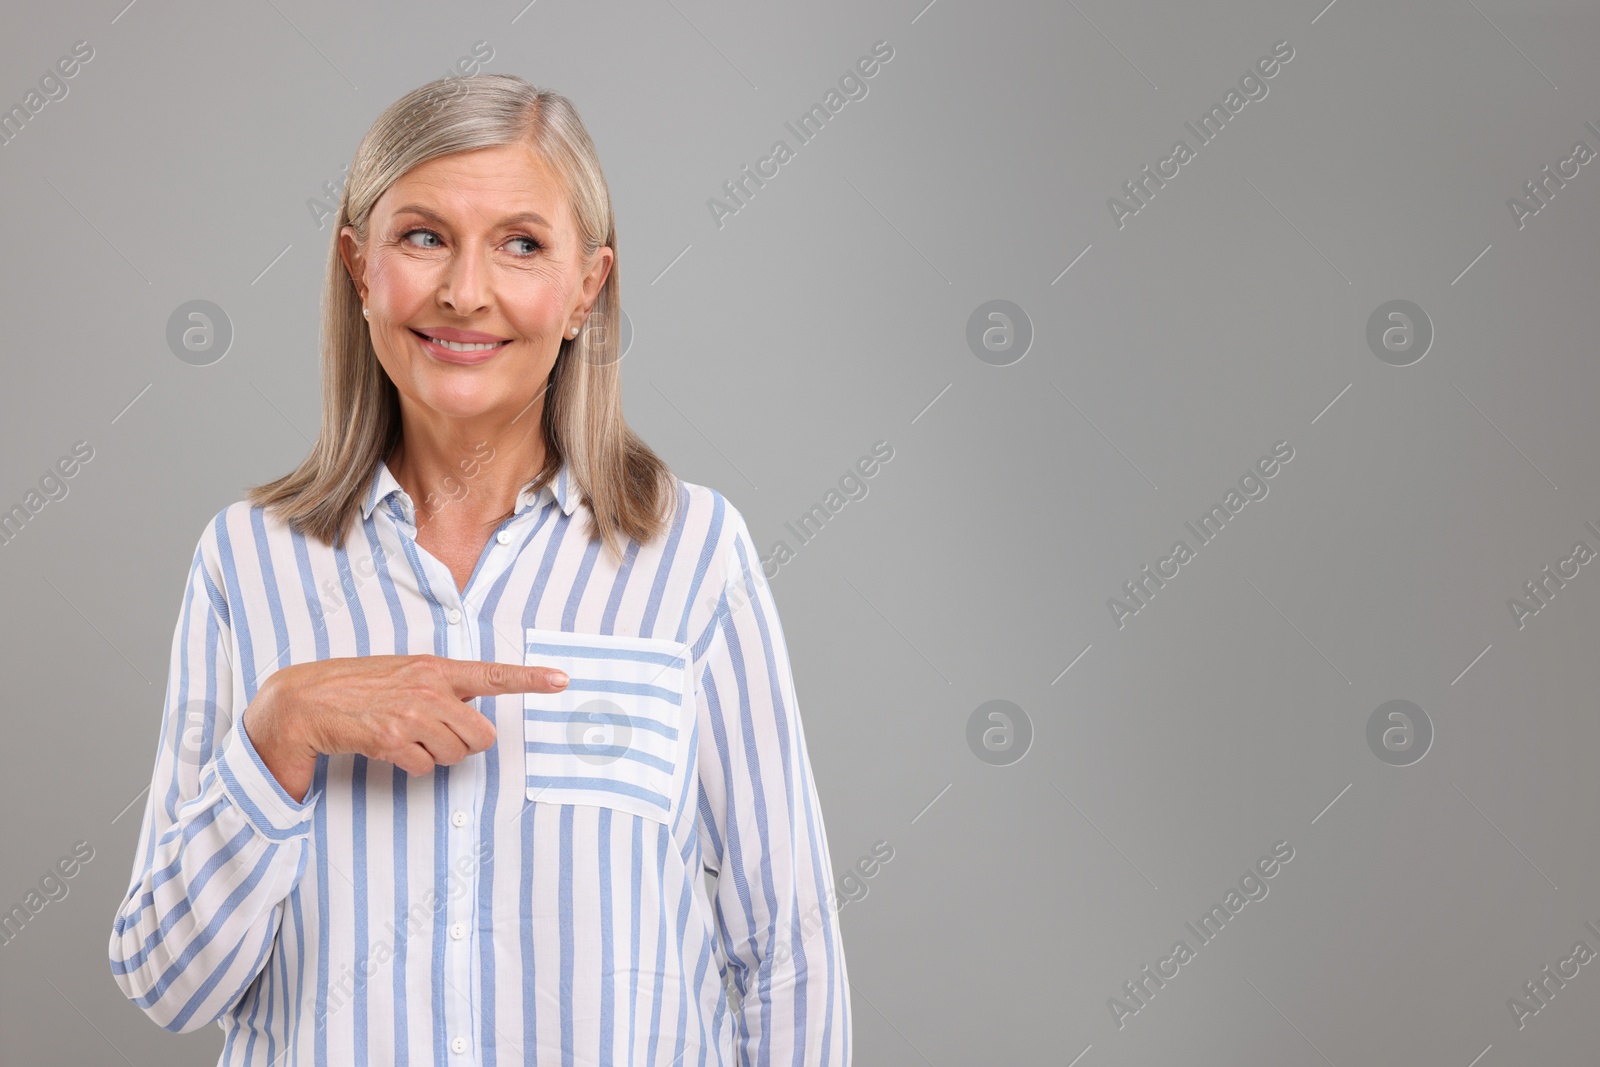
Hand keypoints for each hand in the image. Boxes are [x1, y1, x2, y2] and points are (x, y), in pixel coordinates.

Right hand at [242, 654, 569, 802]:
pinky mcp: (391, 739)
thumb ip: (441, 688)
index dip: (531, 680)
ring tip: (405, 739)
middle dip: (464, 745)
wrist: (303, 701)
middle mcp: (428, 688)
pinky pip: (426, 768)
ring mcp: (410, 713)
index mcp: (435, 668)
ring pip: (456, 755)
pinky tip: (388, 750)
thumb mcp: (404, 676)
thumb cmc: (358, 689)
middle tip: (433, 736)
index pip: (493, 674)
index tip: (563, 680)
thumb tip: (473, 712)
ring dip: (435, 757)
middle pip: (482, 735)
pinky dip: (412, 767)